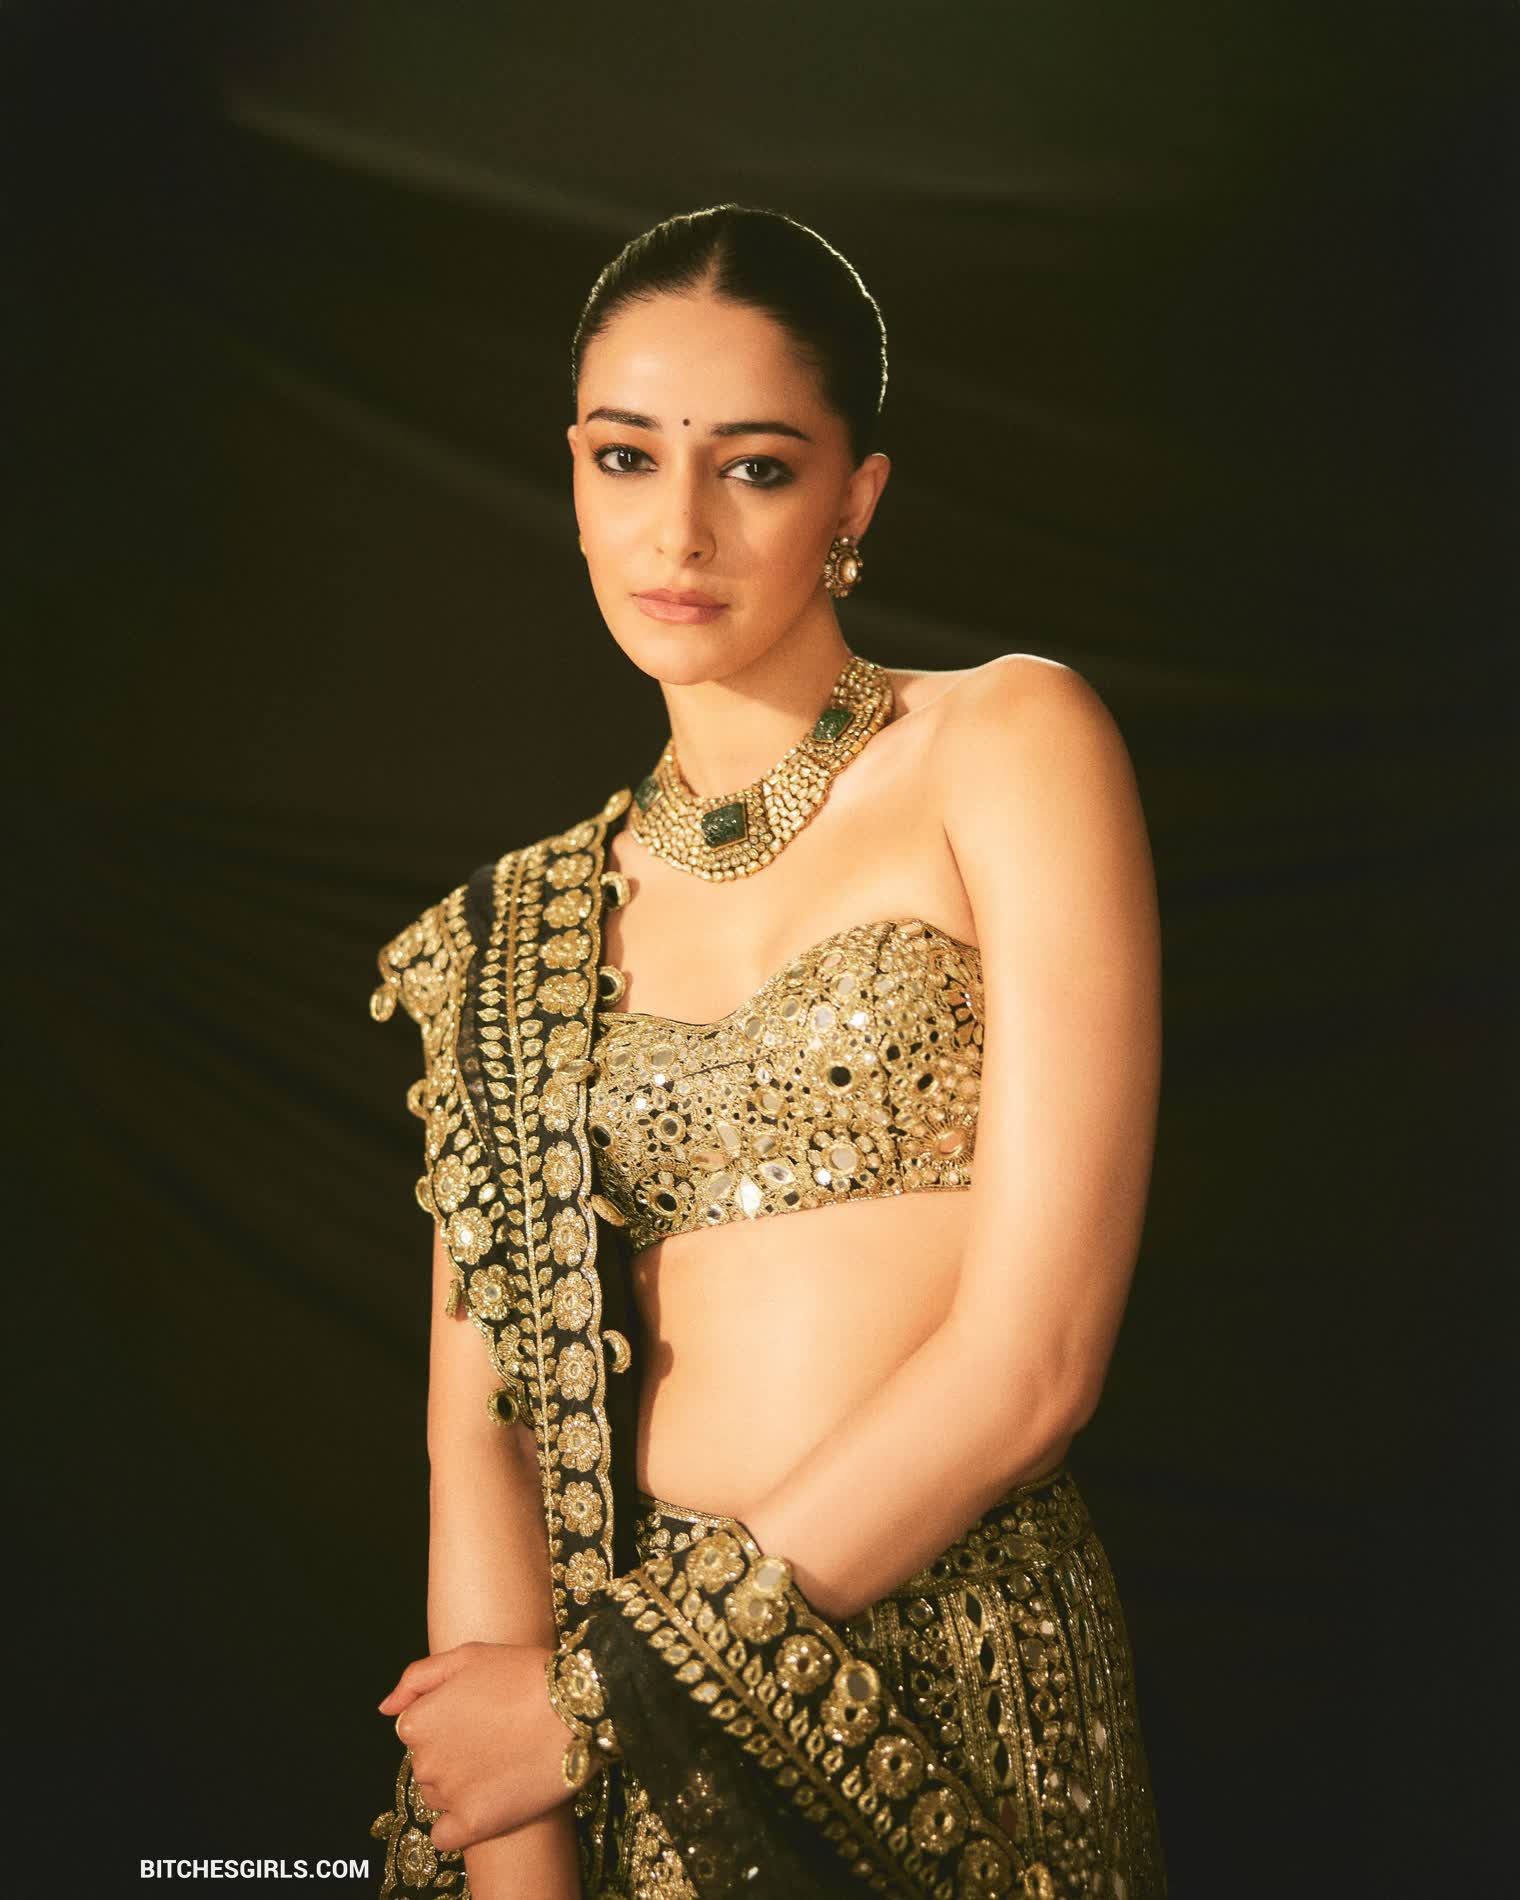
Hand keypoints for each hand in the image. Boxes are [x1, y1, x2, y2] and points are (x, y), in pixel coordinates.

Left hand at [377, 1642, 572, 1852]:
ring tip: (501, 1764)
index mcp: (418, 1721)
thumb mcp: (468, 1656)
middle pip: (427, 1764)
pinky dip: (459, 1825)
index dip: (449, 1721)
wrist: (576, 1708)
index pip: (416, 1730)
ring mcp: (448, 1795)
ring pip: (438, 1797)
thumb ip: (417, 1678)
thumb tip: (385, 1708)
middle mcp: (425, 1760)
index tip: (479, 1715)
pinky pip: (445, 1836)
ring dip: (459, 1786)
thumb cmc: (523, 1674)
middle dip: (453, 1753)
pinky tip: (486, 1804)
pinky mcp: (473, 1823)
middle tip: (495, 1737)